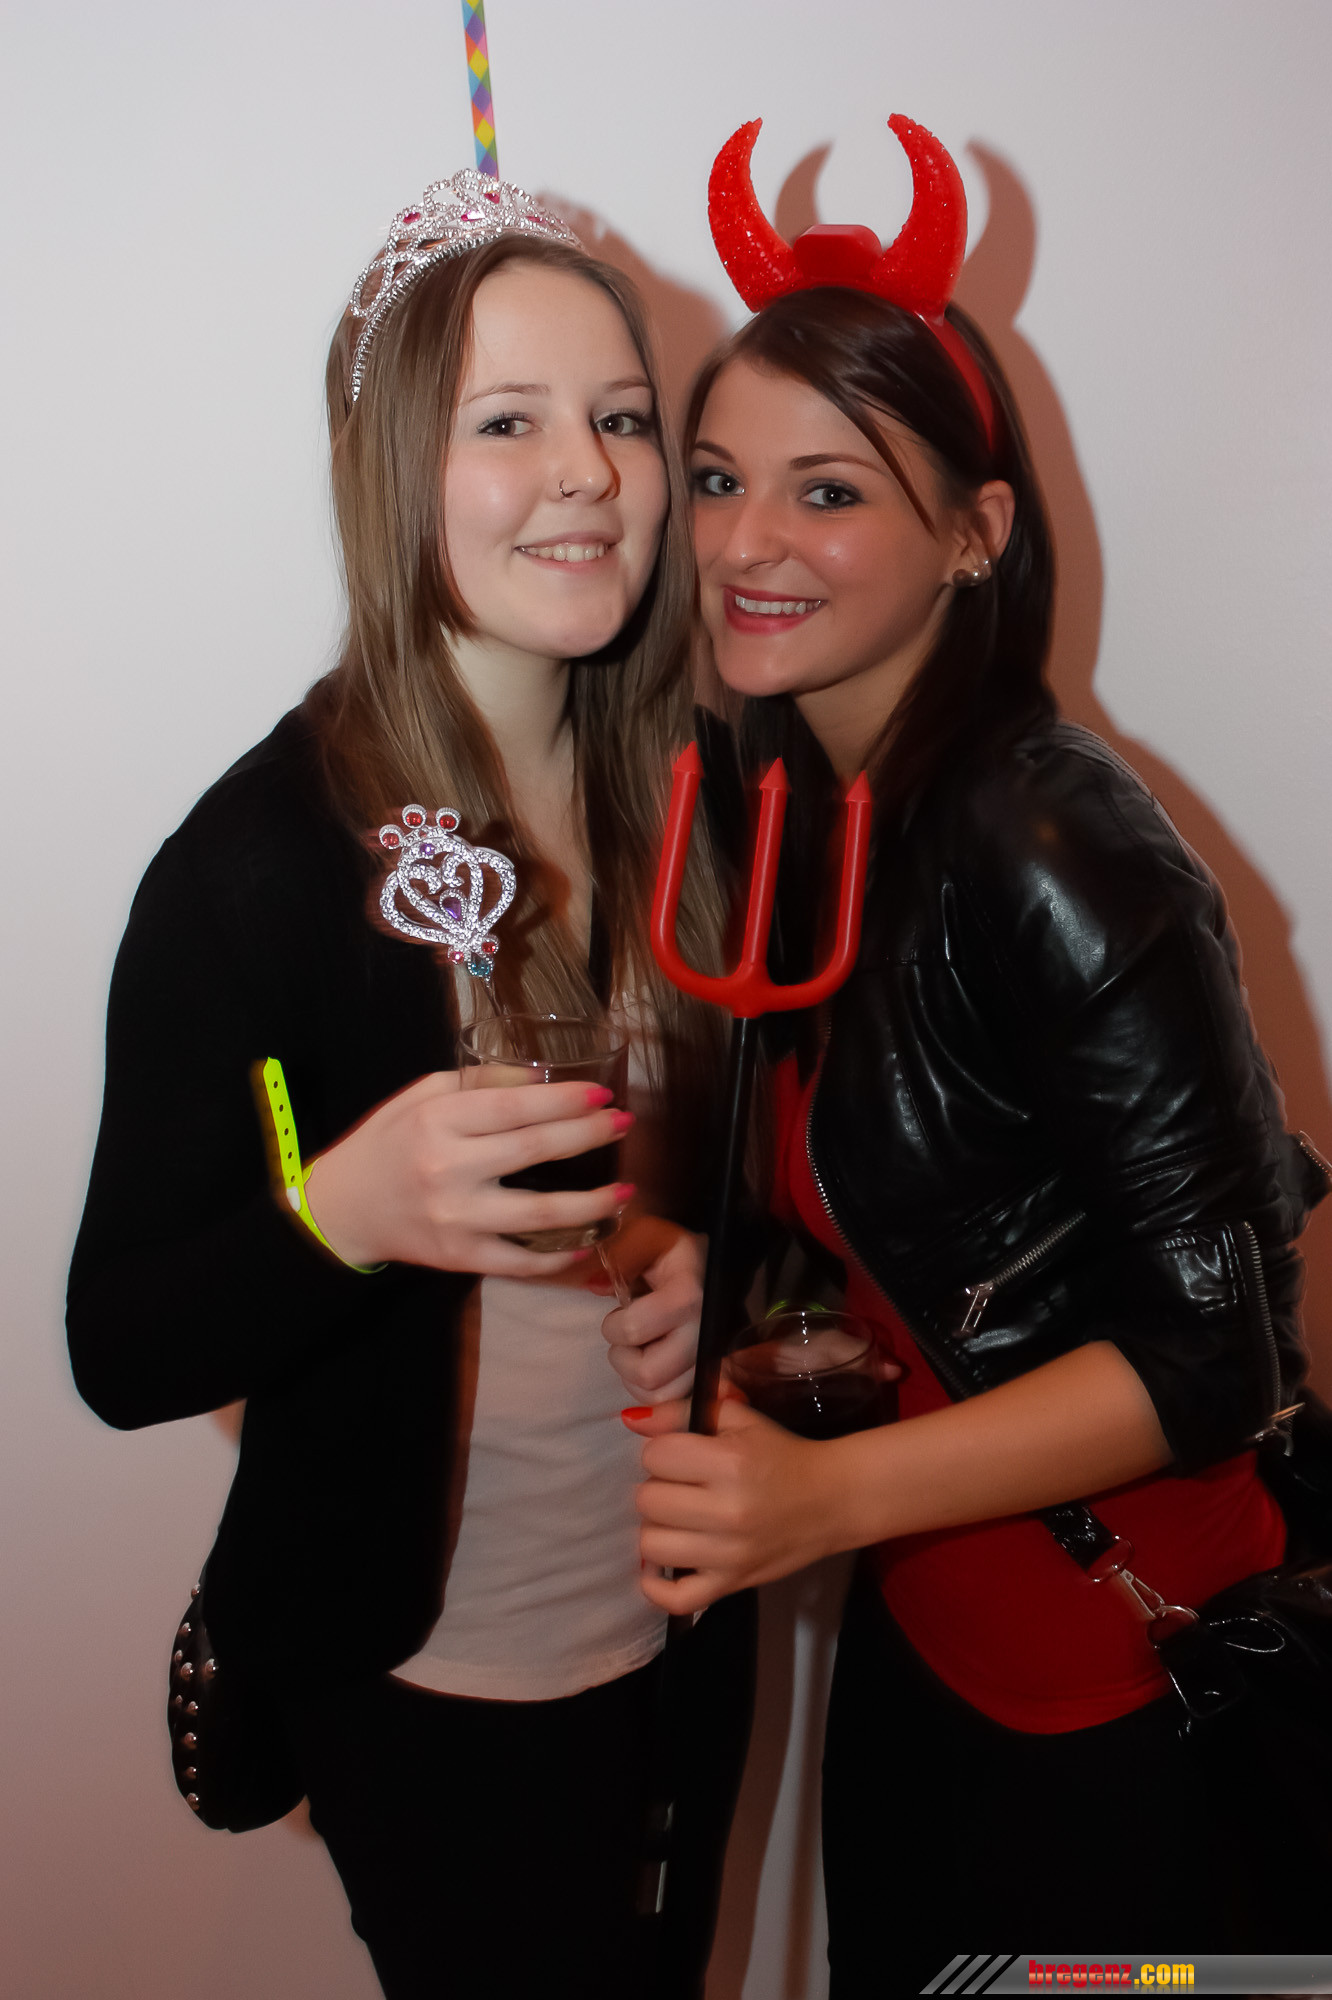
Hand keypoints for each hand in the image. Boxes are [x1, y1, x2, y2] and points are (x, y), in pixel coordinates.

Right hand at [302, 1071, 630, 1275]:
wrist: (341, 1210)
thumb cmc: (386, 1143)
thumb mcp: (420, 1097)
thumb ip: (477, 1083)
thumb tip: (538, 1077)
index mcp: (439, 1121)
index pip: (514, 1107)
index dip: (564, 1101)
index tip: (602, 1094)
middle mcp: (448, 1169)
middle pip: (534, 1151)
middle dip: (588, 1136)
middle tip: (624, 1124)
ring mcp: (457, 1218)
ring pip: (539, 1214)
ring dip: (591, 1203)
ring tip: (625, 1190)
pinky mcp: (460, 1257)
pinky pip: (520, 1260)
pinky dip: (559, 1256)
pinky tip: (588, 1241)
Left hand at [598, 1222, 704, 1402]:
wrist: (706, 1263)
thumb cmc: (667, 1249)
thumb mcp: (640, 1235)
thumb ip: (617, 1253)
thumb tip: (593, 1285)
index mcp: (689, 1293)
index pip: (634, 1330)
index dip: (614, 1326)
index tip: (619, 1310)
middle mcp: (705, 1331)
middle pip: (649, 1373)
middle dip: (623, 1358)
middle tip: (626, 1336)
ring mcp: (711, 1358)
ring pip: (659, 1395)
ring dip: (635, 1377)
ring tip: (639, 1349)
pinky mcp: (710, 1375)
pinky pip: (671, 1402)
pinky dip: (650, 1390)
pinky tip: (649, 1363)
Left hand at [621, 1397, 860, 1613]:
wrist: (832, 1499)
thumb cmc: (781, 1454)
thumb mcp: (738, 1418)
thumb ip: (682, 1411)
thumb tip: (631, 1419)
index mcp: (730, 1463)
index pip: (655, 1456)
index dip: (662, 1450)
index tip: (681, 1454)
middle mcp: (727, 1512)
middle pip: (648, 1500)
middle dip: (658, 1486)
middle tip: (682, 1485)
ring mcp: (728, 1555)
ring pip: (651, 1546)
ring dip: (657, 1528)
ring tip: (679, 1518)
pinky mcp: (731, 1585)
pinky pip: (676, 1599)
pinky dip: (657, 1587)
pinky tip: (659, 1567)